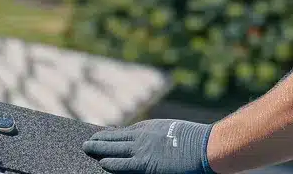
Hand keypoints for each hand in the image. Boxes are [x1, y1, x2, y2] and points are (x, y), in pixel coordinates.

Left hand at [84, 119, 215, 173]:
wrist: (205, 146)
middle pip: (115, 138)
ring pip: (113, 149)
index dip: (114, 134)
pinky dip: (110, 163)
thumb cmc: (198, 141)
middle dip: (101, 140)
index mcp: (151, 127)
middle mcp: (143, 137)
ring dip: (98, 148)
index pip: (127, 131)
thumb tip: (160, 142)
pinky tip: (102, 163)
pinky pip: (121, 165)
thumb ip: (162, 136)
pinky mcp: (144, 165)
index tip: (107, 133)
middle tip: (89, 140)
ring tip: (87, 148)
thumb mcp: (176, 131)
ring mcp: (142, 150)